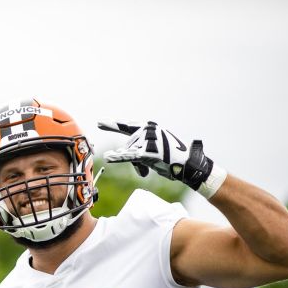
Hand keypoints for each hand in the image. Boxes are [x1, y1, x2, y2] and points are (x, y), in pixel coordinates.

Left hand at [97, 120, 216, 191]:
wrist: (187, 164)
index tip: (99, 123)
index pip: (126, 126)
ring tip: (156, 163)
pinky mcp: (148, 152)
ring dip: (140, 165)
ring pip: (131, 154)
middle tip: (153, 160)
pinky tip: (108, 158)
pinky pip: (130, 156)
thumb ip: (135, 149)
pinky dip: (118, 158)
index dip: (112, 125)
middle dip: (136, 157)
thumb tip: (111, 157)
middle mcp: (147, 130)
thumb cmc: (170, 157)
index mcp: (148, 126)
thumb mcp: (152, 148)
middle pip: (129, 146)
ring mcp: (148, 140)